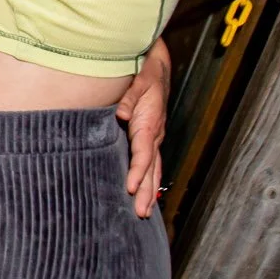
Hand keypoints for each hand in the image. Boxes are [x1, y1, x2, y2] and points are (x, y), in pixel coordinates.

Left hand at [119, 39, 170, 218]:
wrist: (157, 66)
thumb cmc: (146, 72)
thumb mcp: (139, 79)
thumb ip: (130, 97)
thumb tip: (122, 116)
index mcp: (149, 124)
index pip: (143, 154)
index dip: (137, 172)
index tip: (130, 187)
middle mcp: (154, 134)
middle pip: (150, 169)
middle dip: (146, 191)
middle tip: (140, 213)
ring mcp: (154, 138)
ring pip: (153, 169)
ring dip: (149, 190)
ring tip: (144, 212)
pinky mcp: (151, 137)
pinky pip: (151, 163)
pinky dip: (149, 179)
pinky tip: (145, 192)